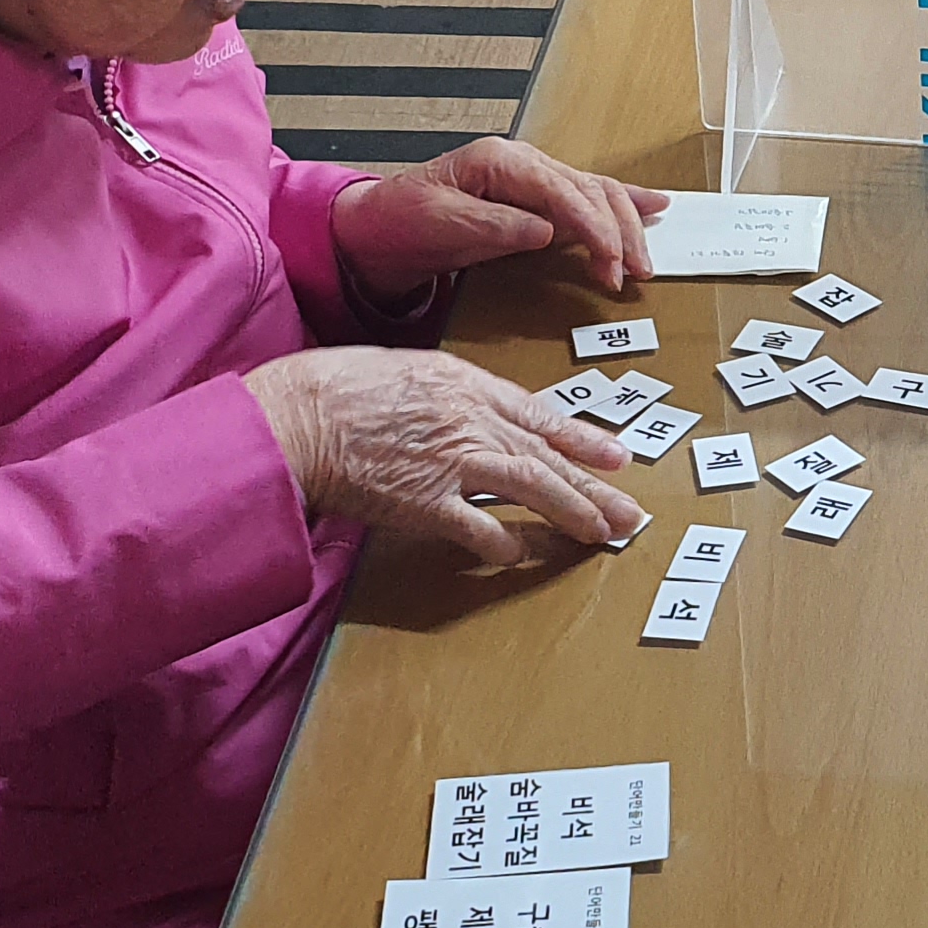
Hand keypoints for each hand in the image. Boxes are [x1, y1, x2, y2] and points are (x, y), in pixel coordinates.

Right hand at [246, 346, 644, 563]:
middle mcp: (471, 420)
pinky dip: (503, 544)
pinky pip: (480, 529)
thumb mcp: (407, 371)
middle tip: (631, 512)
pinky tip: (519, 556)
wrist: (296, 417)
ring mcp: (453, 462)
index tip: (617, 457)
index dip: (583, 439)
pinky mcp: (427, 503)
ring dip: (571, 513)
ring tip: (601, 534)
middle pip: (548, 457)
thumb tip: (477, 416)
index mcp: (466, 384)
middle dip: (594, 487)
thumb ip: (450, 395)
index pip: (540, 416)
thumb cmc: (337, 388)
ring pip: (532, 489)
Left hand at [331, 140, 664, 297]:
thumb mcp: (439, 222)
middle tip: (631, 272)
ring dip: (626, 227)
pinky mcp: (536, 198)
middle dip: (619, 232)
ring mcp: (533, 178)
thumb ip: (494, 225)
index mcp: (499, 160)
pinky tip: (654, 206)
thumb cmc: (402, 219)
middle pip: (590, 190)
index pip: (562, 190)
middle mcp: (523, 162)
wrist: (378, 227)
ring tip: (643, 262)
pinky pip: (588, 198)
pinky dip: (623, 205)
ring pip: (597, 194)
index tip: (610, 260)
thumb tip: (546, 231)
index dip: (593, 226)